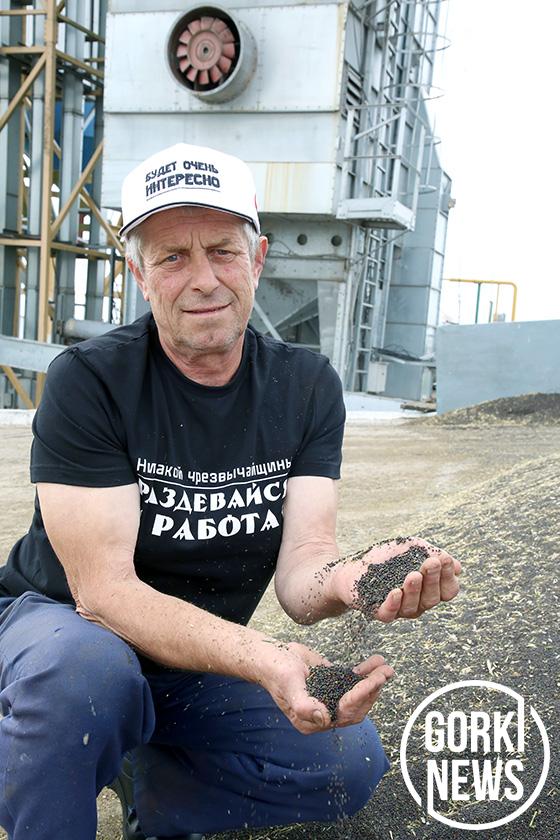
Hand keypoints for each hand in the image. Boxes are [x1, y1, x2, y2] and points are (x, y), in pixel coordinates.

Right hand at [255, 641, 392, 732]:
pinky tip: (376, 662)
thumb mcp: (289, 686)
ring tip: (386, 667)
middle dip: (373, 690)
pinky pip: (353, 680)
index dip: (361, 697)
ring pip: (359, 693)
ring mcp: (330, 696)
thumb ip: (304, 705)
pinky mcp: (333, 682)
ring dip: (374, 681)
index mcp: (313, 721)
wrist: (271, 655)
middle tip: (386, 672)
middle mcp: (324, 712)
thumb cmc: (276, 672)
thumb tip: (324, 718)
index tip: (372, 681)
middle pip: (357, 706)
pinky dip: (366, 672)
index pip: (345, 713)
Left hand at [333, 537, 460, 621]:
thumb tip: (457, 567)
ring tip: (413, 574)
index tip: (443, 559)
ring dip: (415, 590)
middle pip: (433, 599)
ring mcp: (398, 610)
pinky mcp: (377, 612)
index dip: (448, 576)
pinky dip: (394, 604)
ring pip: (413, 608)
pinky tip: (395, 591)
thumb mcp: (410, 547)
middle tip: (431, 562)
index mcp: (428, 589)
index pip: (448, 590)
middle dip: (433, 579)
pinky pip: (389, 614)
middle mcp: (417, 603)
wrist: (349, 567)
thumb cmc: (383, 557)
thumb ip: (431, 553)